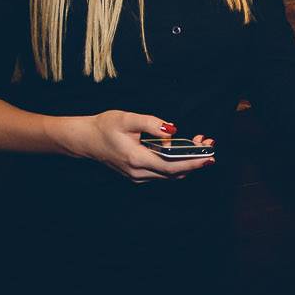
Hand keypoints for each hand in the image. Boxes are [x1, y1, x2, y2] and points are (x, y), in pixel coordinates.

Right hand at [66, 111, 214, 182]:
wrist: (85, 139)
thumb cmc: (105, 126)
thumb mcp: (128, 118)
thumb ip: (152, 124)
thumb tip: (173, 130)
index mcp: (136, 159)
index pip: (171, 165)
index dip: (192, 163)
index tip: (209, 157)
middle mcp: (138, 172)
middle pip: (174, 172)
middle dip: (194, 160)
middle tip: (209, 145)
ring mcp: (137, 176)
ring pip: (170, 174)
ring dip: (186, 161)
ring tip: (199, 144)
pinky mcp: (138, 174)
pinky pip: (162, 172)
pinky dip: (176, 162)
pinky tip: (182, 148)